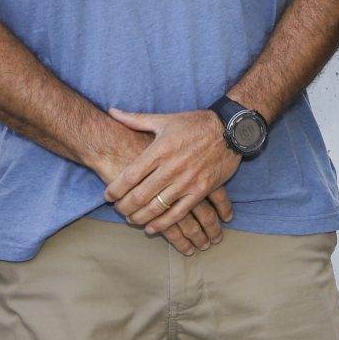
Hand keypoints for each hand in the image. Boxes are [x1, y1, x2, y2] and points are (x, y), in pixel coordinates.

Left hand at [103, 109, 241, 253]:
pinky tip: (152, 228)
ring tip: (131, 220)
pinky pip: (179, 213)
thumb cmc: (195, 123)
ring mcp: (187, 180)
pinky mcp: (201, 190)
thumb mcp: (165, 119)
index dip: (115, 189)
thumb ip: (136, 119)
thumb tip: (112, 111)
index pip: (130, 175)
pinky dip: (164, 224)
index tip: (108, 197)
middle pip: (140, 195)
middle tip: (118, 211)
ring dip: (140, 218)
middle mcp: (171, 167)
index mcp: (160, 149)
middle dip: (124, 207)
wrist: (230, 129)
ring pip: (157, 207)